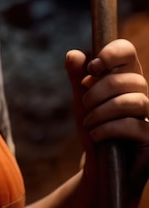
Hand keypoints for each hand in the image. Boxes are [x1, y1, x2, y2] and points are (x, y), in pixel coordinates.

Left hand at [66, 39, 148, 202]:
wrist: (99, 165)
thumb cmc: (93, 127)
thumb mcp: (81, 99)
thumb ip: (76, 75)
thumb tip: (74, 54)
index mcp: (124, 77)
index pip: (127, 51)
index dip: (111, 53)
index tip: (92, 67)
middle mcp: (141, 94)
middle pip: (131, 78)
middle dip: (101, 89)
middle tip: (84, 101)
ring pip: (136, 101)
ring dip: (104, 110)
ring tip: (88, 121)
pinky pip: (135, 126)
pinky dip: (109, 128)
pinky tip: (95, 134)